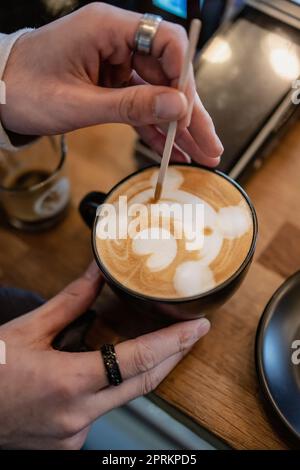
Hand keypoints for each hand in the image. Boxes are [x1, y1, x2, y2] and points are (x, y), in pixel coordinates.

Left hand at [0, 2, 222, 165]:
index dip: (184, 77)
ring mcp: (116, 63)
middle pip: (169, 74)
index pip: (166, 41)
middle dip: (190, 113)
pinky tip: (172, 148)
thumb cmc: (26, 89)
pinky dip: (155, 127)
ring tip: (199, 154)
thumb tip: (178, 107)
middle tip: (210, 145)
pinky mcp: (112, 83)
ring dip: (178, 126)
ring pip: (159, 94)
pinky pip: (141, 104)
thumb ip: (130, 105)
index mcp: (108, 29)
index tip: (189, 112)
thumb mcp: (79, 103)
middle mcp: (118, 41)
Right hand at [0, 262, 209, 448]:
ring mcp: (73, 436)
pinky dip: (109, 389)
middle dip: (173, 357)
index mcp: (68, 383)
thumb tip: (96, 274)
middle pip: (144, 384)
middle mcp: (77, 417)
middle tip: (192, 333)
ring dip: (141, 372)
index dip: (174, 342)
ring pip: (123, 399)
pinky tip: (103, 372)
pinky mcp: (67, 445)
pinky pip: (100, 412)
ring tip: (155, 346)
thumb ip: (69, 303)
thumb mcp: (27, 331)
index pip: (138, 361)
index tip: (199, 328)